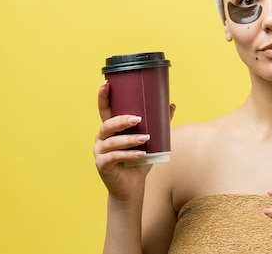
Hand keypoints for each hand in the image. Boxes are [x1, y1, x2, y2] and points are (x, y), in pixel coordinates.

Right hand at [93, 80, 175, 201]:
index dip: (103, 96)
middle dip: (121, 120)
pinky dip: (128, 155)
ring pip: (112, 142)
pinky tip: (140, 155)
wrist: (132, 187)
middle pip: (107, 124)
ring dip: (129, 139)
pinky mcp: (102, 165)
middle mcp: (102, 138)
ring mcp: (100, 152)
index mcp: (111, 129)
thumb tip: (171, 104)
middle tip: (138, 119)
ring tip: (145, 139)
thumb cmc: (139, 161)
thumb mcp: (151, 140)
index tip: (107, 83)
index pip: (104, 109)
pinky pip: (114, 158)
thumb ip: (159, 124)